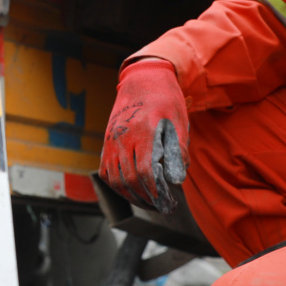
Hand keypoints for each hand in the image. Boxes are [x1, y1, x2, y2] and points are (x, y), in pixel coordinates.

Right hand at [100, 58, 189, 212]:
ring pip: (115, 179)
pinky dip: (116, 186)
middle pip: (130, 179)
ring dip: (132, 196)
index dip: (156, 191)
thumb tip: (176, 179)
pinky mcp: (107, 141)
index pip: (145, 171)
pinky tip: (131, 191)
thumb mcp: (179, 121)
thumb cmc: (165, 99)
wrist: (143, 78)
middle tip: (163, 207)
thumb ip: (178, 150)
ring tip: (149, 202)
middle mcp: (123, 136)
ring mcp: (112, 140)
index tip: (167, 202)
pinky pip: (106, 171)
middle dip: (147, 198)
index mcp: (144, 130)